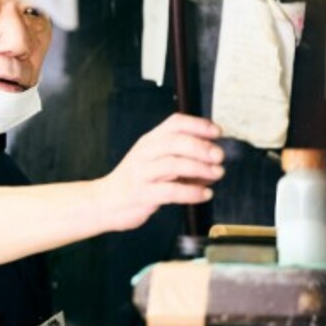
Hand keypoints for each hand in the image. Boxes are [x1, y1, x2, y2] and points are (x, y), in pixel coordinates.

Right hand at [94, 113, 224, 231]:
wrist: (106, 201)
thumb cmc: (136, 181)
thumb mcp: (155, 162)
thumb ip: (182, 159)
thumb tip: (214, 163)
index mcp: (150, 141)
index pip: (174, 123)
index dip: (198, 124)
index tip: (217, 131)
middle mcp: (145, 153)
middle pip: (175, 141)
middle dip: (201, 147)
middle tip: (219, 156)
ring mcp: (142, 174)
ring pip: (174, 164)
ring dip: (200, 168)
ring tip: (216, 174)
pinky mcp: (143, 194)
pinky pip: (171, 191)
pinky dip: (191, 192)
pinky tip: (204, 194)